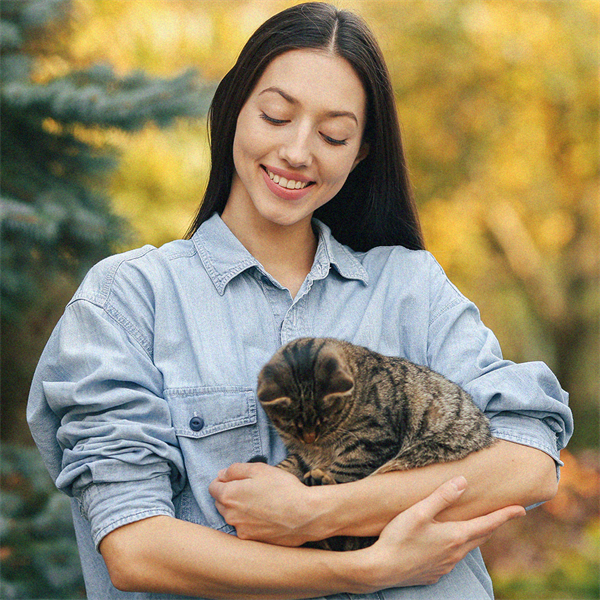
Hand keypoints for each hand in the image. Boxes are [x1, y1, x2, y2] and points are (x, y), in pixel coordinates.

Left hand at [208, 462, 316, 545]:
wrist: (305, 515)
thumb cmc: (283, 489)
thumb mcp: (259, 469)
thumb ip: (236, 470)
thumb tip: (221, 474)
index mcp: (229, 496)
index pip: (213, 487)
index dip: (223, 480)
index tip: (236, 478)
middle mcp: (230, 516)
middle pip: (221, 503)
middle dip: (230, 495)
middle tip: (252, 489)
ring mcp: (240, 530)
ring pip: (233, 516)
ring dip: (240, 509)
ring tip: (262, 502)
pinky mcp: (252, 541)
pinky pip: (245, 528)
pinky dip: (251, 522)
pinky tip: (267, 515)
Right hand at [361, 476, 525, 589]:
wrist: (381, 569)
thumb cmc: (399, 538)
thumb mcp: (419, 512)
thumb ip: (442, 497)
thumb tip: (463, 481)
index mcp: (455, 536)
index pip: (488, 524)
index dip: (505, 515)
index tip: (521, 509)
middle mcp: (455, 553)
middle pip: (481, 537)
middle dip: (492, 525)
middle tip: (502, 515)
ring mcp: (445, 566)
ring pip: (466, 548)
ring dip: (474, 536)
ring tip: (475, 525)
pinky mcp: (434, 573)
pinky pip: (452, 558)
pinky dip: (456, 547)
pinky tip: (446, 543)